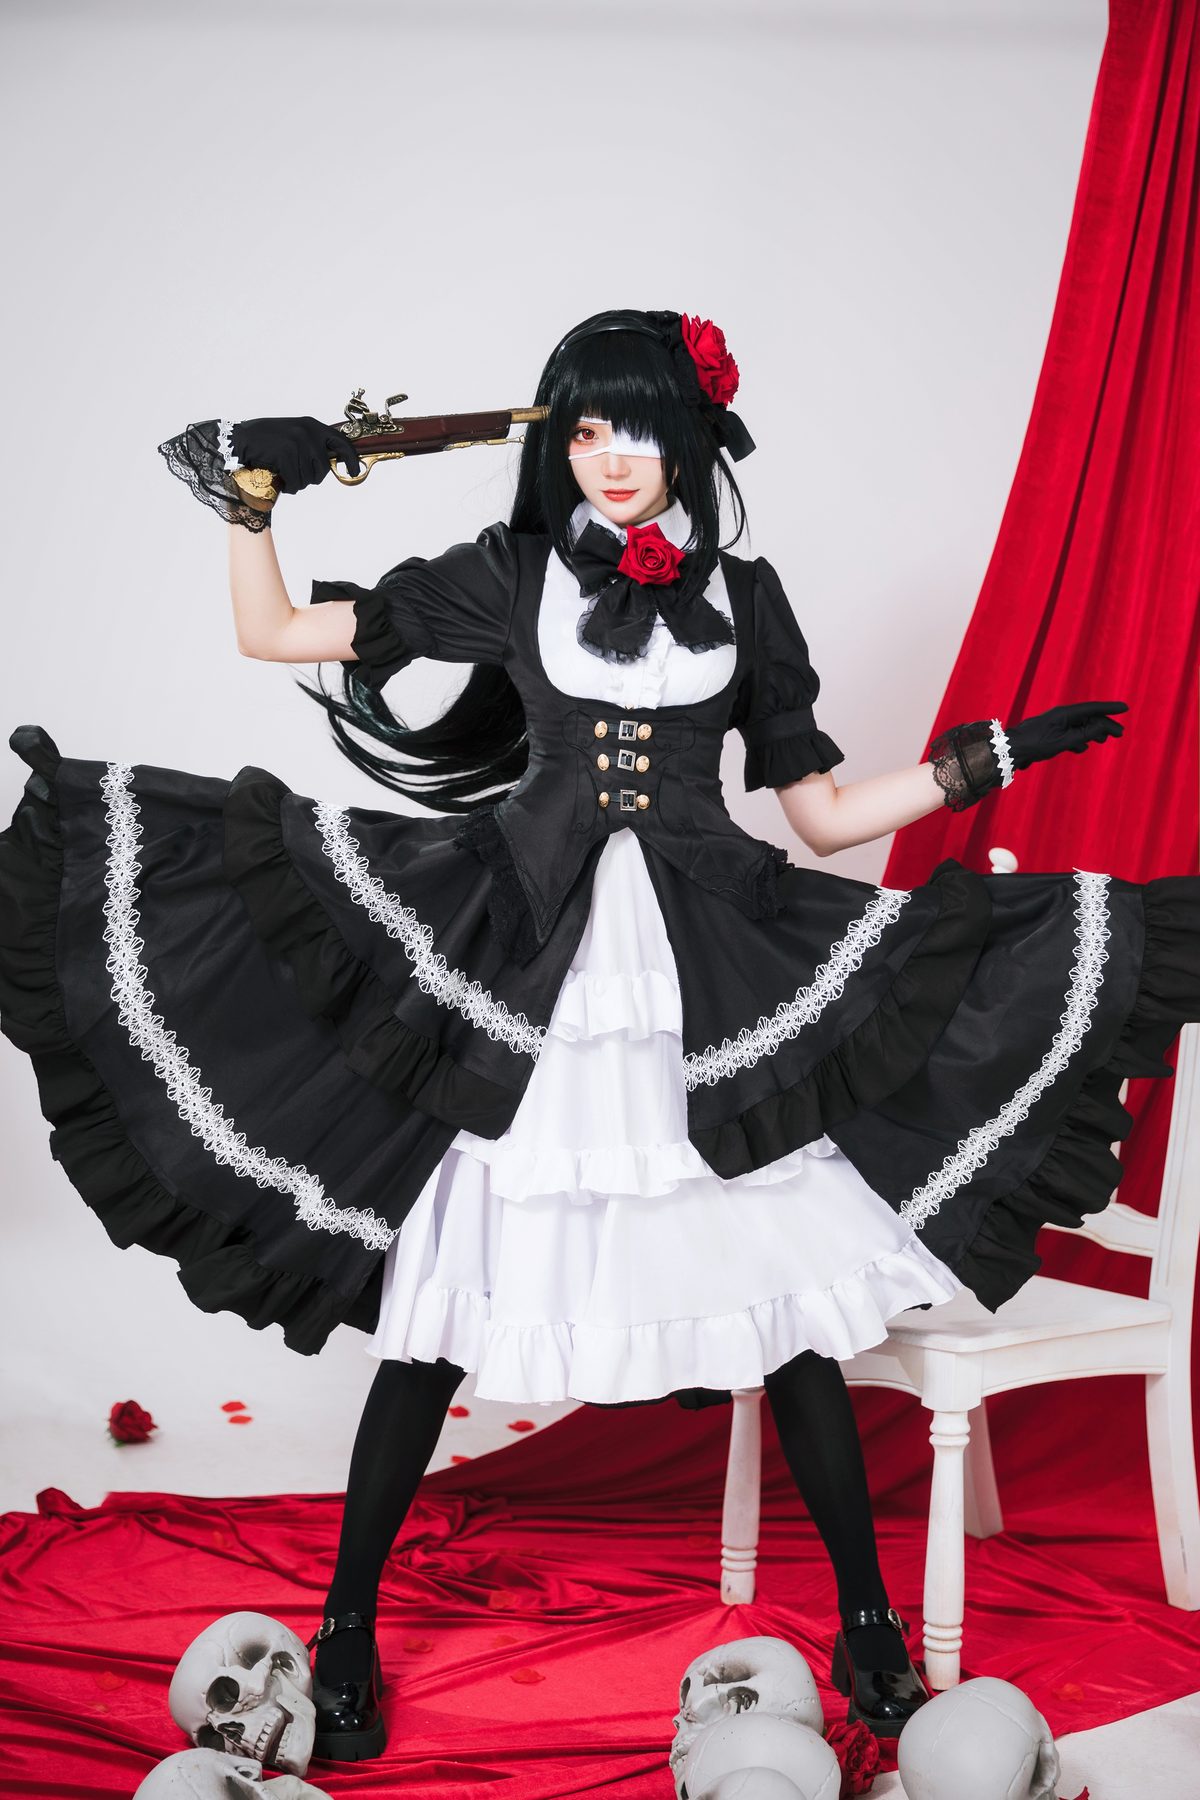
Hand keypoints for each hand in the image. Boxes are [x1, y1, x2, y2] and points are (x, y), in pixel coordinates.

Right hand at [229, 416, 361, 495]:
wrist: (240, 440)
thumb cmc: (266, 442)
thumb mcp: (294, 435)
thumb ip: (312, 445)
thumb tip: (332, 463)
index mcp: (312, 425)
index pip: (341, 442)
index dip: (351, 459)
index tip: (354, 472)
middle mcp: (308, 432)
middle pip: (323, 469)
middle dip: (311, 478)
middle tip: (295, 474)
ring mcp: (297, 442)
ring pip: (310, 478)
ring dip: (297, 483)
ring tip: (284, 473)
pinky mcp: (286, 454)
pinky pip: (296, 482)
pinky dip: (288, 486)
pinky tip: (279, 479)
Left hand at [1007, 700, 1127, 770]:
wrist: (1011, 750)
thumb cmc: (1035, 744)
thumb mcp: (1064, 741)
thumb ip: (1084, 734)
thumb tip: (1103, 727)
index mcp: (1064, 714)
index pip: (1092, 708)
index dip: (1110, 708)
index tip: (1125, 708)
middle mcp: (1061, 716)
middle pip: (1088, 718)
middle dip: (1105, 725)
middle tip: (1119, 733)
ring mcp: (1055, 725)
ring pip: (1080, 727)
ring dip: (1093, 733)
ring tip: (1104, 740)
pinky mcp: (1050, 734)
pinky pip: (1070, 734)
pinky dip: (1078, 740)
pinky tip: (1082, 747)